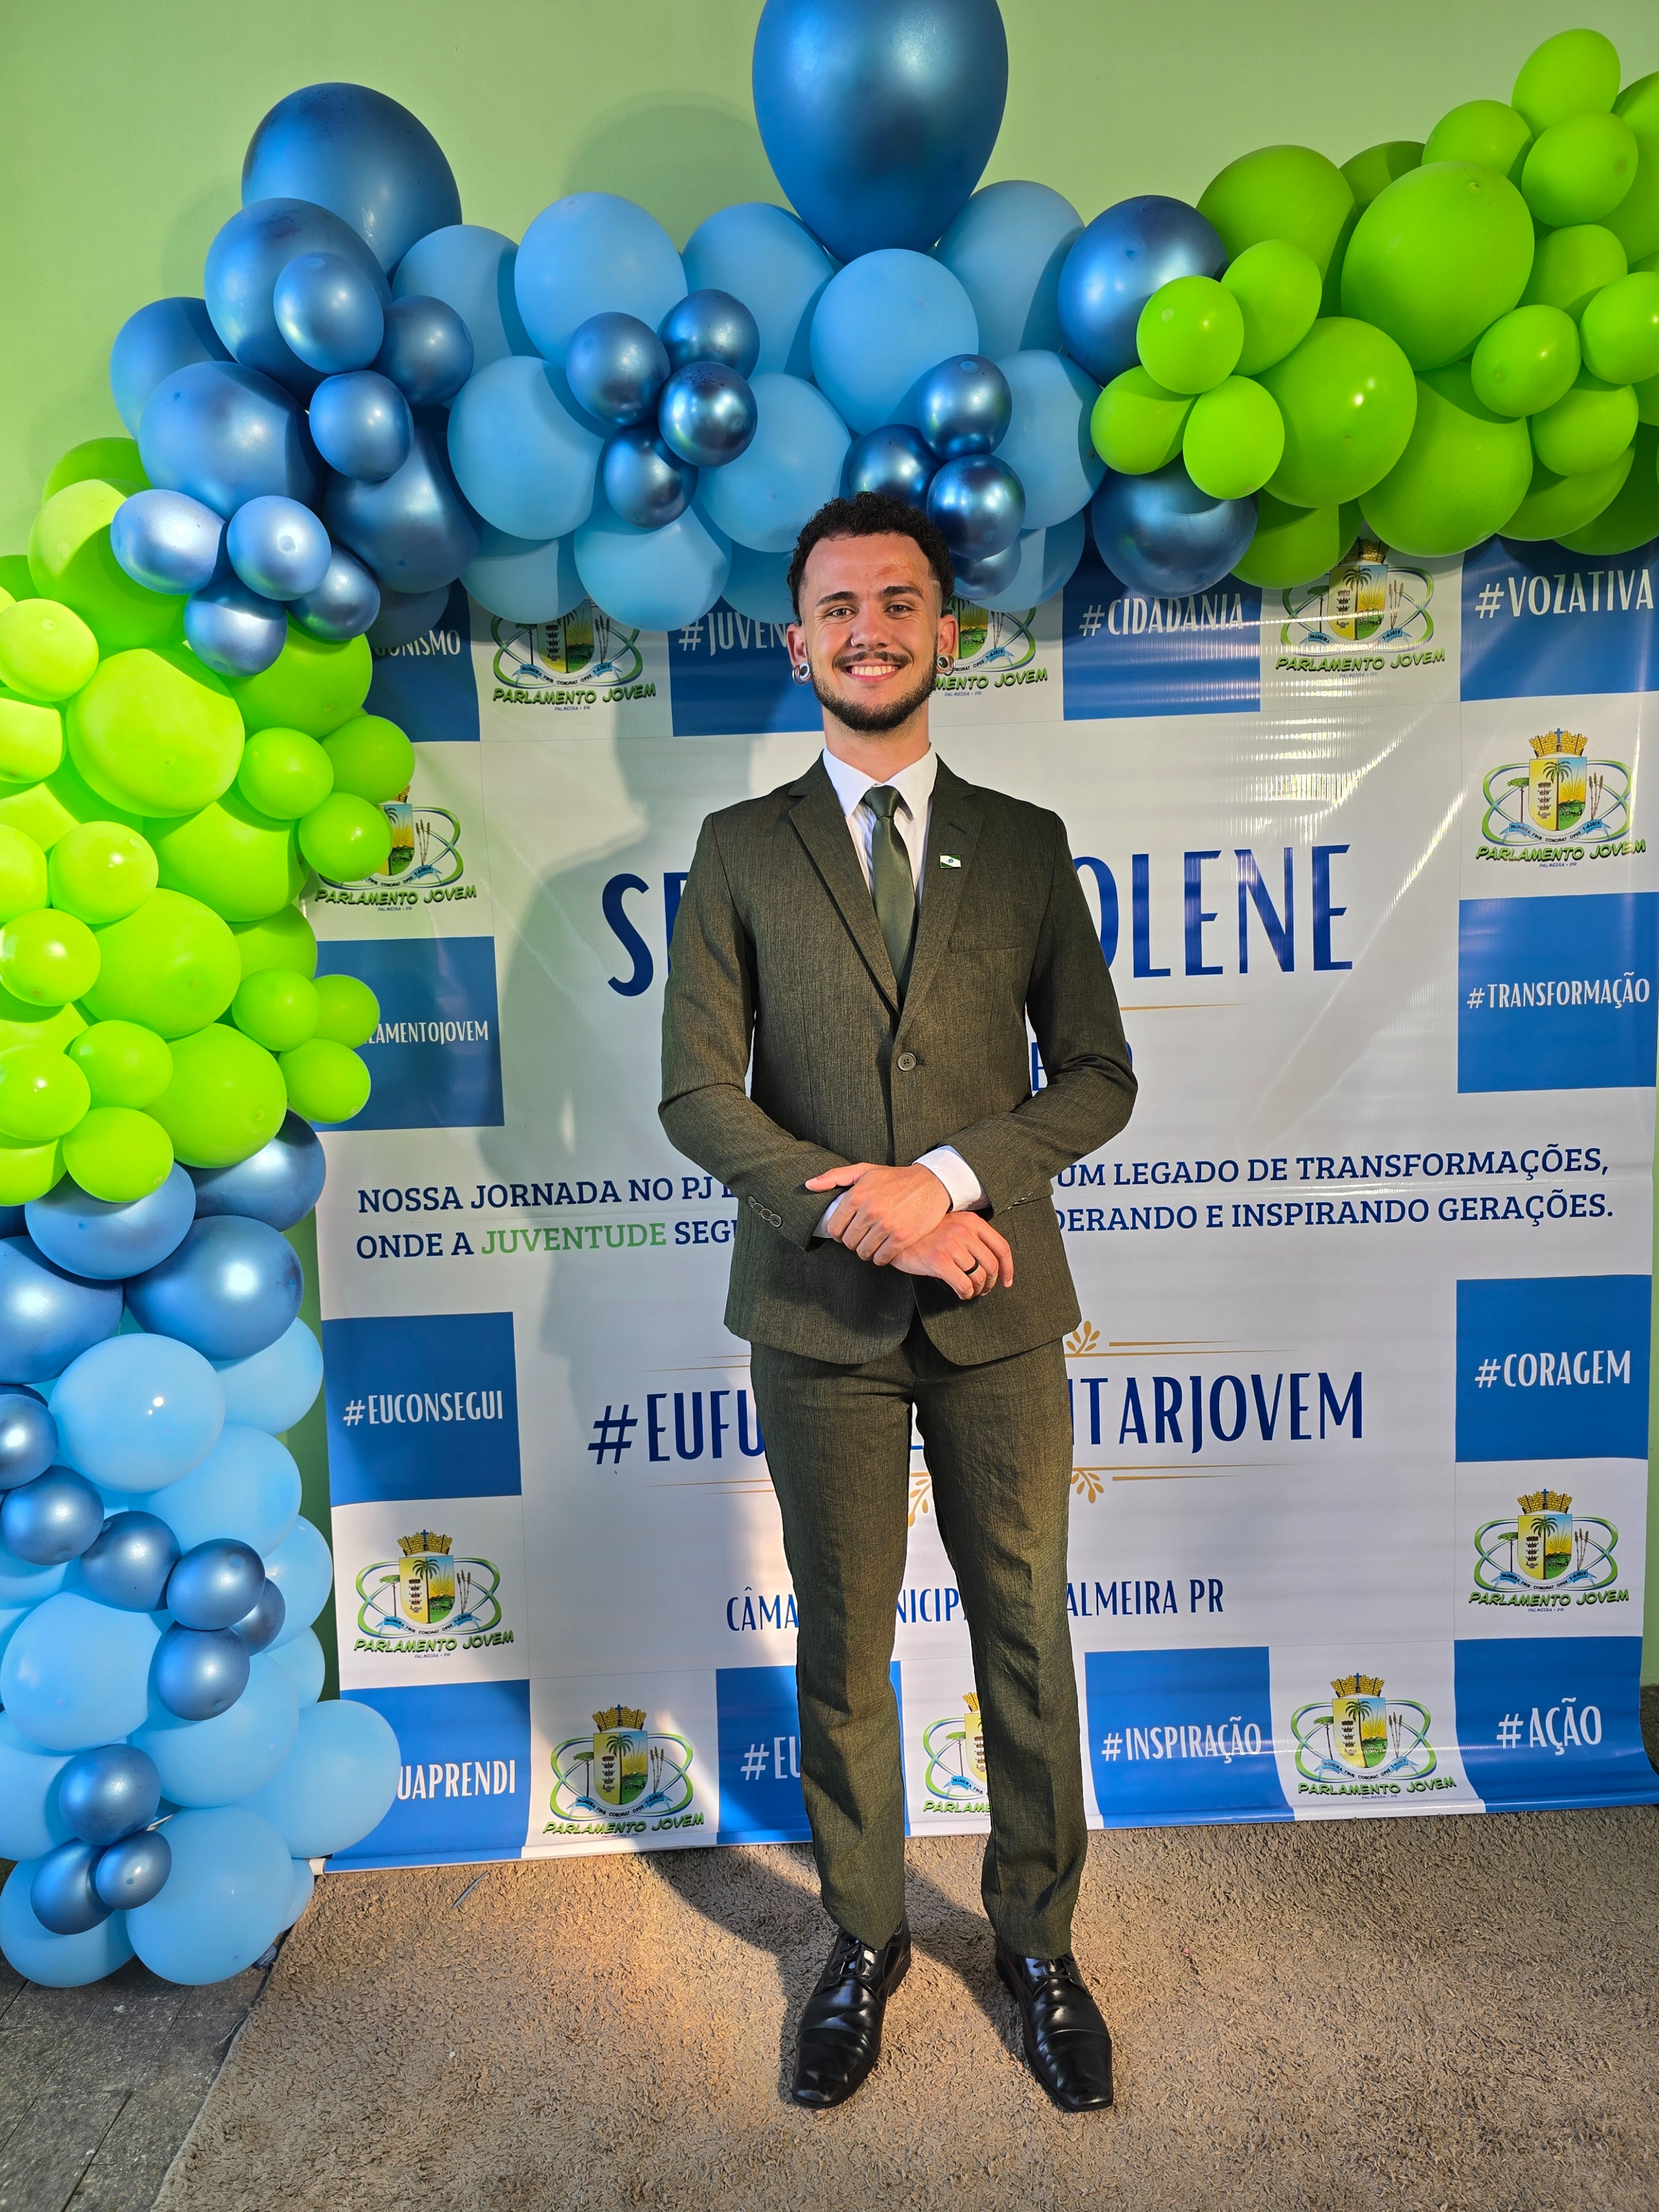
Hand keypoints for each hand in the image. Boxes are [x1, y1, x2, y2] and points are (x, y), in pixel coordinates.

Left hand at [804, 1162, 950, 1262]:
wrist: (932, 1183)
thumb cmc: (895, 1178)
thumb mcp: (864, 1170)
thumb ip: (834, 1177)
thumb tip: (808, 1185)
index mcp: (857, 1195)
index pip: (834, 1227)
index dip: (839, 1232)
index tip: (848, 1230)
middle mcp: (869, 1211)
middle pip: (848, 1242)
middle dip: (853, 1242)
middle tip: (863, 1236)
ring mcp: (886, 1225)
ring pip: (863, 1252)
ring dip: (867, 1251)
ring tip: (873, 1243)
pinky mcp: (901, 1238)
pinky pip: (881, 1258)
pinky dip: (881, 1257)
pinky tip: (885, 1248)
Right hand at [888, 1216, 1013, 1301]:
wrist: (896, 1234)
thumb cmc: (926, 1234)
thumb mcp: (953, 1226)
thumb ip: (972, 1237)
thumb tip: (993, 1264)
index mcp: (972, 1221)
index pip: (1001, 1247)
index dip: (1008, 1268)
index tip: (1006, 1281)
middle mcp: (964, 1231)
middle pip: (992, 1265)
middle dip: (991, 1283)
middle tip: (984, 1290)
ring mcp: (951, 1245)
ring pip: (978, 1277)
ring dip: (977, 1290)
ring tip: (971, 1292)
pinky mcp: (938, 1261)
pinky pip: (964, 1285)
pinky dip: (966, 1294)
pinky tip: (961, 1294)